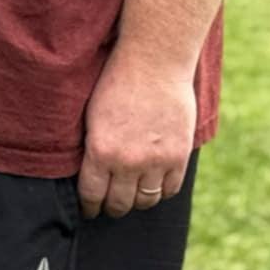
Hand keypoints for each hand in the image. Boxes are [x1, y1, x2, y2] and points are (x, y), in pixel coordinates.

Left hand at [78, 44, 195, 217]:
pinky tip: (155, 183)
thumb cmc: (118, 79)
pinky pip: (169, 190)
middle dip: (113, 208)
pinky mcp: (178, 156)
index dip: (90, 207)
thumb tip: (94, 176)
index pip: (92, 195)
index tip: (91, 209)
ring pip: (145, 201)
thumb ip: (95, 148)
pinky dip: (161, 191)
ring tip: (134, 194)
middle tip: (112, 206)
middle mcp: (128, 161)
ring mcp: (156, 161)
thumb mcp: (94, 114)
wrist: (155, 60)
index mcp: (101, 150)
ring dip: (138, 201)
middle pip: (120, 204)